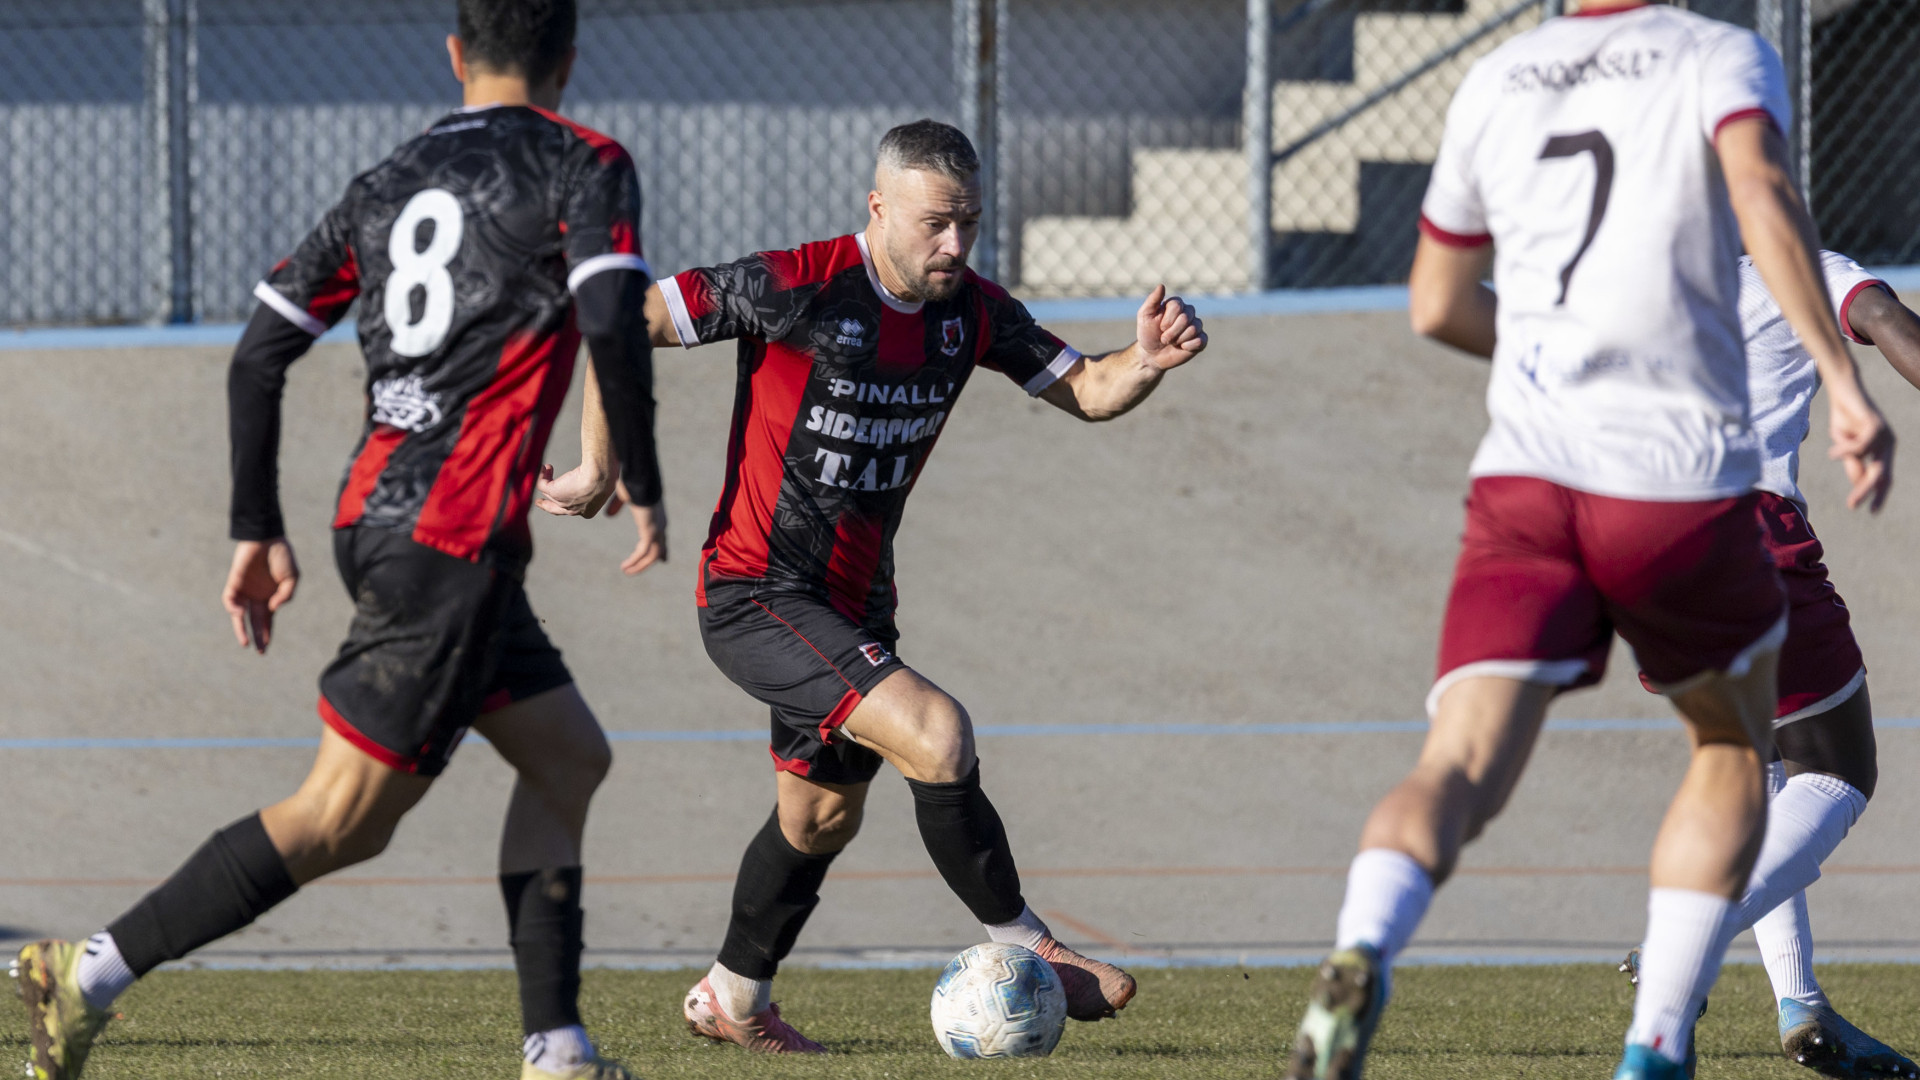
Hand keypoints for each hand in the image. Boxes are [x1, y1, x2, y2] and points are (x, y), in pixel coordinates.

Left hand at [223, 538, 298, 653]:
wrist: (267, 538)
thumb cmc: (282, 556)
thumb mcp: (292, 578)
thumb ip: (286, 595)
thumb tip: (272, 608)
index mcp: (271, 597)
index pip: (267, 620)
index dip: (267, 633)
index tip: (266, 647)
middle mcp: (257, 596)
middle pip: (255, 622)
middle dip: (258, 637)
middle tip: (260, 651)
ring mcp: (245, 590)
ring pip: (239, 615)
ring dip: (241, 629)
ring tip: (245, 642)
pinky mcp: (234, 582)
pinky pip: (230, 599)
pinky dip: (233, 608)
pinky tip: (240, 613)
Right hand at [534, 462, 615, 518]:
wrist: (600, 476)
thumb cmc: (606, 477)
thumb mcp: (603, 482)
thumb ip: (598, 483)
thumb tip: (596, 473)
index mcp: (589, 510)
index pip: (575, 510)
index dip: (567, 506)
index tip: (562, 501)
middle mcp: (575, 510)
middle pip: (557, 509)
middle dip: (547, 506)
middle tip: (540, 502)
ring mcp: (563, 503)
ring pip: (549, 495)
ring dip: (545, 482)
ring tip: (546, 469)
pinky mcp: (554, 493)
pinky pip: (542, 485)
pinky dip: (543, 475)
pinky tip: (547, 467)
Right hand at [605, 482, 667, 575]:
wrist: (637, 476)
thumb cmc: (630, 481)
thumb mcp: (623, 496)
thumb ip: (617, 506)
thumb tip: (608, 515)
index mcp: (656, 514)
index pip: (661, 535)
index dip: (660, 548)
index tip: (661, 558)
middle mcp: (660, 523)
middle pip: (660, 547)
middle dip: (652, 559)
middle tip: (640, 569)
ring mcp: (657, 528)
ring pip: (652, 554)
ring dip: (639, 565)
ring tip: (626, 570)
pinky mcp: (650, 531)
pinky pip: (644, 552)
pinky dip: (635, 561)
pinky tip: (625, 567)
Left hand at [1134, 284, 1206, 371]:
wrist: (1152, 355)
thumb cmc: (1148, 334)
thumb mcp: (1145, 316)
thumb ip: (1152, 300)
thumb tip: (1161, 286)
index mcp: (1176, 304)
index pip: (1177, 306)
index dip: (1167, 320)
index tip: (1159, 327)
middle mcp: (1188, 313)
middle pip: (1186, 318)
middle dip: (1172, 332)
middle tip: (1164, 338)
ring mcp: (1196, 326)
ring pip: (1194, 329)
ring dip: (1178, 340)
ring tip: (1172, 343)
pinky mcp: (1201, 340)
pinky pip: (1201, 340)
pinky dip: (1188, 346)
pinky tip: (1182, 348)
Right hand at [1826, 379, 1894, 511]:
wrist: (1843, 389)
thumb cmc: (1844, 416)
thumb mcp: (1845, 444)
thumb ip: (1853, 462)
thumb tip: (1859, 483)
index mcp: (1883, 449)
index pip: (1885, 478)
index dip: (1879, 494)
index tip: (1872, 512)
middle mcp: (1888, 443)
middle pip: (1882, 475)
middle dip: (1867, 491)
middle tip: (1852, 506)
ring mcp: (1884, 434)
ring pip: (1872, 463)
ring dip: (1854, 469)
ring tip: (1834, 458)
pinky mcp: (1875, 425)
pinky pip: (1861, 446)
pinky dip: (1846, 450)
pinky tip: (1833, 452)